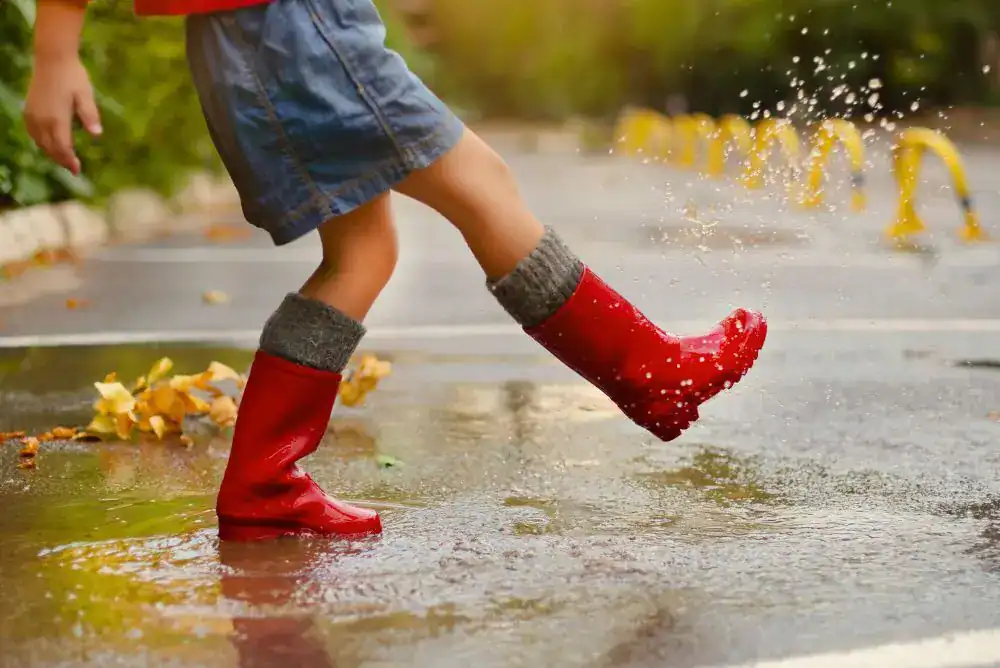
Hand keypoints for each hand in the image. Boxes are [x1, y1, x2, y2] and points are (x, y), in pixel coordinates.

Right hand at [23, 54, 101, 175]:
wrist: (52, 59)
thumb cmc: (73, 77)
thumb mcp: (86, 96)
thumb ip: (90, 115)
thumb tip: (97, 133)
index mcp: (57, 119)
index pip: (63, 147)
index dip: (69, 160)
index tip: (77, 170)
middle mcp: (42, 120)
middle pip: (51, 148)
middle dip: (62, 160)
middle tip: (73, 169)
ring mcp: (33, 115)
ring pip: (40, 141)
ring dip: (51, 152)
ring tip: (63, 159)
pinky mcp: (28, 109)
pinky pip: (32, 132)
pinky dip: (40, 141)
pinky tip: (47, 143)